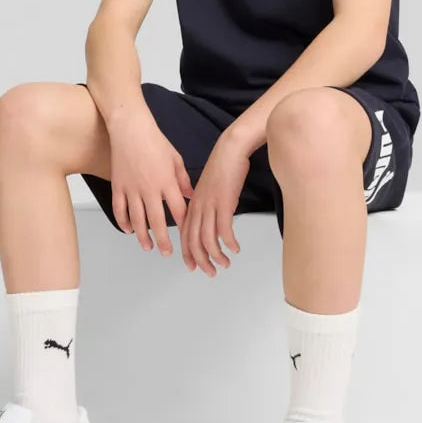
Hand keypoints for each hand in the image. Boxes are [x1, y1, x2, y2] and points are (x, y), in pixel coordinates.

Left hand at [180, 132, 248, 276]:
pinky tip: (236, 248)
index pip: (185, 234)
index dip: (188, 253)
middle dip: (201, 260)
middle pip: (193, 241)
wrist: (230, 150)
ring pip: (207, 239)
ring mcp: (210, 205)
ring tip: (225, 264)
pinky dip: (229, 243)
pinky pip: (224, 230)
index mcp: (193, 204)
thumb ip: (207, 204)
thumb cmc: (223, 166)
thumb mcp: (209, 188)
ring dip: (216, 256)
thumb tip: (213, 220)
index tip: (193, 266)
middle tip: (210, 272)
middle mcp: (198, 207)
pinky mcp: (224, 203)